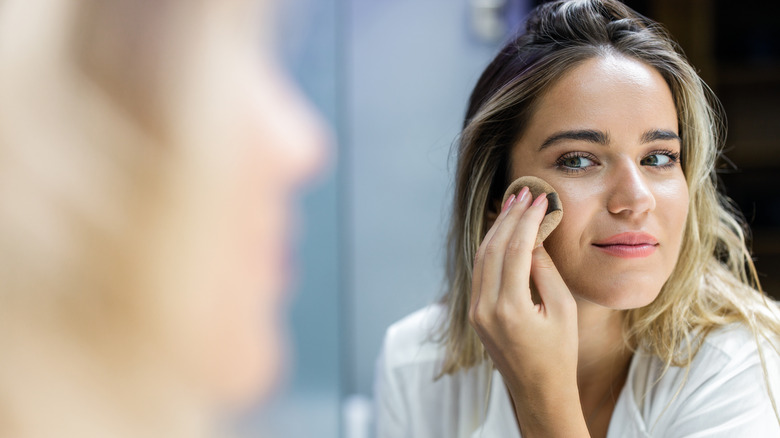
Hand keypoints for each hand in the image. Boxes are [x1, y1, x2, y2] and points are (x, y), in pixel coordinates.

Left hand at [469, 187, 584, 435]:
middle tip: (524, 192)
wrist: (538, 391)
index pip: (515, 250)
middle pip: (493, 248)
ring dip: (497, 228)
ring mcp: (476, 311)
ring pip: (481, 257)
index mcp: (510, 309)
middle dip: (509, 217)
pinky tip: (501, 230)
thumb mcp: (562, 309)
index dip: (527, 220)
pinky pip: (480, 271)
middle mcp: (485, 308)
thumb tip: (533, 236)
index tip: (539, 199)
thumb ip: (545, 270)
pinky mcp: (475, 313)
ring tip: (513, 204)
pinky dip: (490, 247)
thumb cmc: (559, 353)